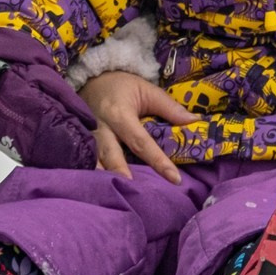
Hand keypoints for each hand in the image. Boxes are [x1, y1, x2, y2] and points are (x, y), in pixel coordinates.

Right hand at [79, 71, 193, 181]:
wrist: (93, 78)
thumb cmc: (123, 85)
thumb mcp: (147, 90)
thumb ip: (169, 108)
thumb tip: (193, 121)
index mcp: (119, 114)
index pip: (141, 142)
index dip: (158, 161)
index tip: (174, 178)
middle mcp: (101, 128)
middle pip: (110, 155)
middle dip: (121, 173)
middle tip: (134, 192)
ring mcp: (88, 137)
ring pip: (94, 161)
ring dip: (104, 178)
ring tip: (116, 195)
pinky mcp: (82, 143)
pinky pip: (86, 161)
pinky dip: (93, 174)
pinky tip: (101, 189)